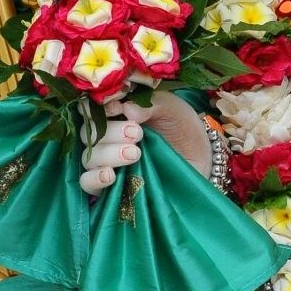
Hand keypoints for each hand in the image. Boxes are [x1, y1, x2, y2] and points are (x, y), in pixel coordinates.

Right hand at [78, 87, 211, 195]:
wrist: (202, 157)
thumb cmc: (182, 127)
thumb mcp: (170, 107)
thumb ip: (149, 104)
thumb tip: (127, 109)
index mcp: (114, 113)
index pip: (90, 110)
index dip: (99, 109)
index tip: (119, 109)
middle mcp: (106, 137)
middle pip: (89, 134)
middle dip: (111, 133)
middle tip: (138, 133)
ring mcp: (107, 162)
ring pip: (89, 158)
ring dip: (108, 154)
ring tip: (135, 153)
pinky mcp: (112, 186)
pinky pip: (88, 184)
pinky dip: (94, 179)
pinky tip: (110, 175)